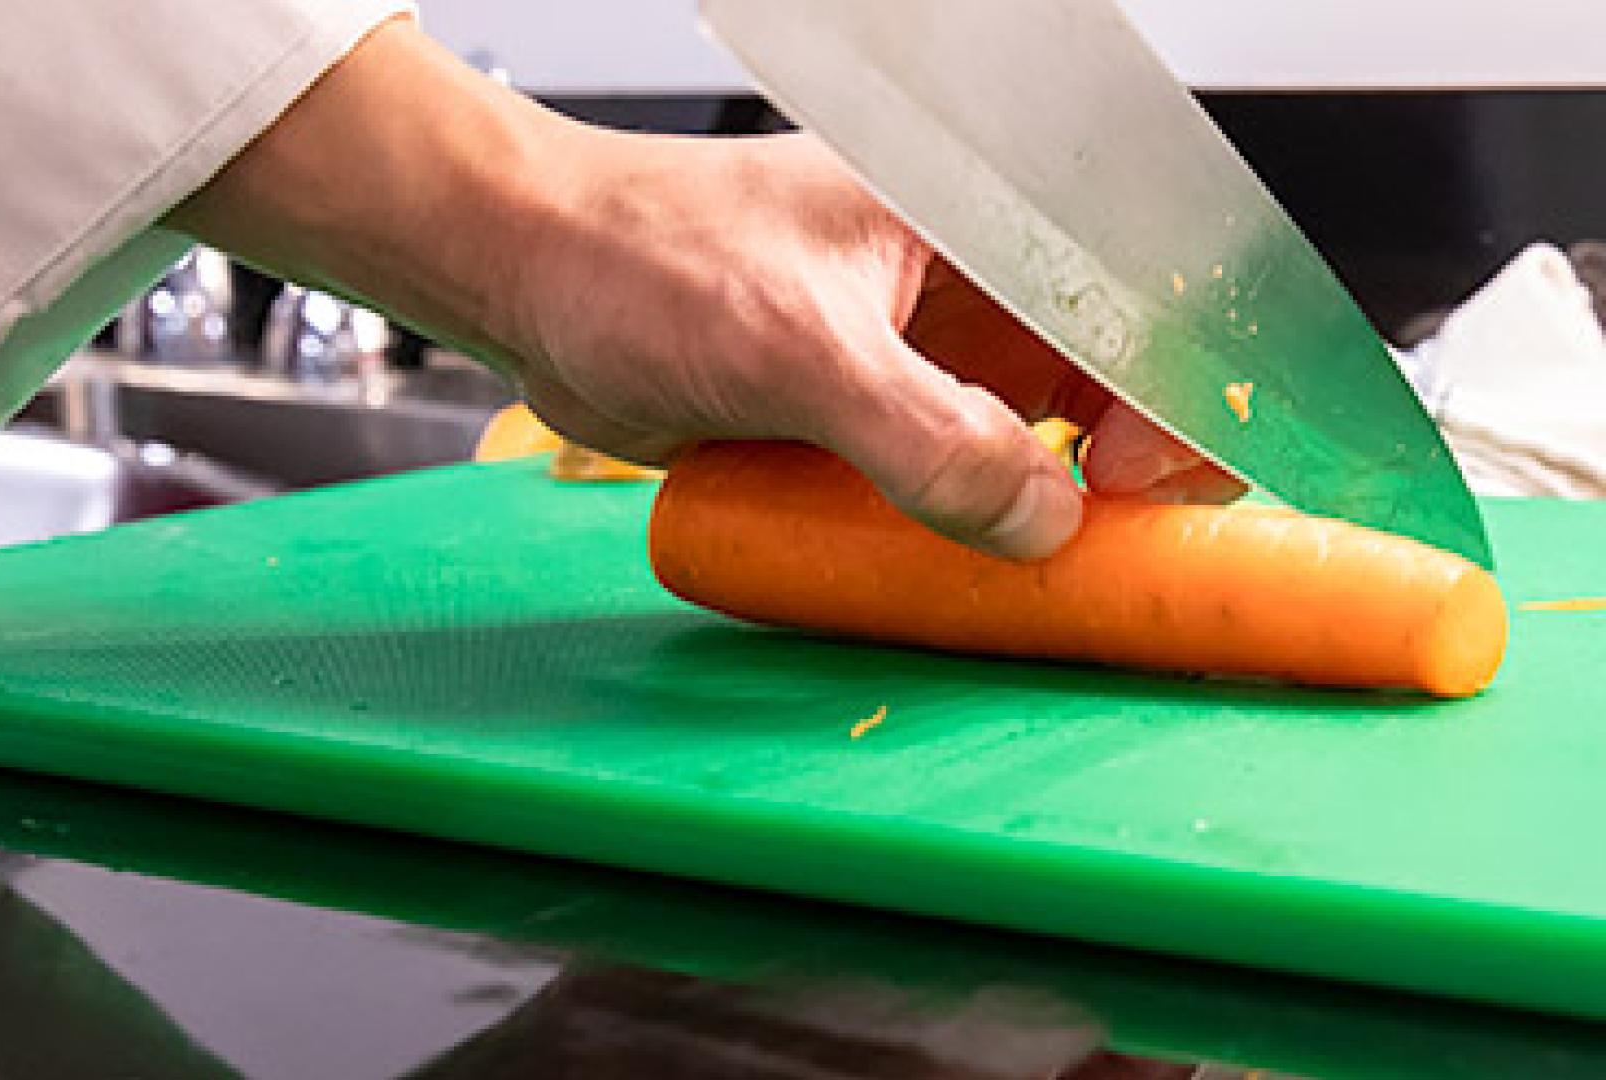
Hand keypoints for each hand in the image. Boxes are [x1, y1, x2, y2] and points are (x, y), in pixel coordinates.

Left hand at [171, 20, 1239, 559]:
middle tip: (1116, 549)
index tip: (1143, 483)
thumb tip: (1042, 518)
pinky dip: (975, 524)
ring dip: (1056, 507)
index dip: (1176, 390)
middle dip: (1135, 462)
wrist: (532, 283)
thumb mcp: (792, 346)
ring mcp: (922, 346)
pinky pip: (956, 470)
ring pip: (1039, 430)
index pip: (1138, 291)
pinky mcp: (871, 407)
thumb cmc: (640, 260)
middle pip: (1111, 369)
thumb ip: (923, 431)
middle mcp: (966, 278)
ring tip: (1055, 575)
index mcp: (975, 215)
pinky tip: (974, 570)